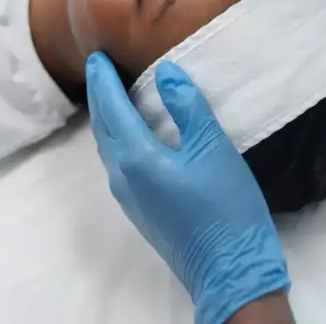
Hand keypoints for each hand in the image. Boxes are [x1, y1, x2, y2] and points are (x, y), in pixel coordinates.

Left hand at [86, 53, 289, 323]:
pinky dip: (117, 138)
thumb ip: (188, 107)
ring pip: (108, 147)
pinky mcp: (141, 209)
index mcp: (137, 157)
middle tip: (99, 69)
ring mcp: (129, 197)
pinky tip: (132, 134)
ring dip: (106, 118)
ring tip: (112, 95)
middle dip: (99, 96)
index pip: (110, 108)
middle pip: (102, 128)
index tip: (96, 56)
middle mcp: (123, 177)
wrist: (229, 270)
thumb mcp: (213, 149)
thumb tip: (165, 72)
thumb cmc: (225, 207)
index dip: (103, 80)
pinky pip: (118, 163)